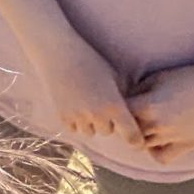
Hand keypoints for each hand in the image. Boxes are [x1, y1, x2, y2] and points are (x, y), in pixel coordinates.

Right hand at [24, 31, 145, 148]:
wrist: (58, 54)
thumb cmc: (91, 61)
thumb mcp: (114, 78)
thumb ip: (123, 99)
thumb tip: (132, 115)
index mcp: (115, 105)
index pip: (132, 136)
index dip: (135, 139)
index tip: (135, 139)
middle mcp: (98, 115)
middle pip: (108, 132)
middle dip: (107, 122)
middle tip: (100, 105)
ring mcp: (79, 117)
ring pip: (89, 132)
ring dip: (90, 123)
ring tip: (85, 105)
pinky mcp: (62, 117)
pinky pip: (73, 129)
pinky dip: (75, 122)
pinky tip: (74, 106)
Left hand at [128, 61, 193, 160]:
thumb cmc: (189, 77)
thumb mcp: (158, 78)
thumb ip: (137, 91)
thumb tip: (123, 100)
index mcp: (148, 105)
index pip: (120, 114)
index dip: (117, 109)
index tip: (119, 105)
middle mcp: (158, 124)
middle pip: (129, 131)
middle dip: (127, 123)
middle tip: (130, 116)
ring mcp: (173, 137)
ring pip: (142, 145)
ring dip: (140, 136)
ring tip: (144, 126)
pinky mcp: (188, 144)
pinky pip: (162, 157)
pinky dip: (156, 151)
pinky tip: (158, 139)